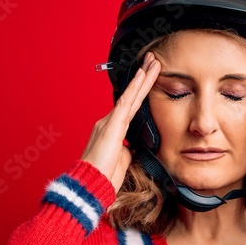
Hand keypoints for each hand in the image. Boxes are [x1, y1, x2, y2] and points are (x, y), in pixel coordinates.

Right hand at [81, 52, 160, 191]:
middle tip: (153, 60)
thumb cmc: (104, 176)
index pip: (132, 106)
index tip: (151, 77)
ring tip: (153, 62)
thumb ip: (128, 148)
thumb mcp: (122, 159)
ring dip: (143, 78)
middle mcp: (109, 122)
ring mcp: (110, 122)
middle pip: (132, 96)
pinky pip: (126, 102)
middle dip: (144, 78)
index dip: (141, 91)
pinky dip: (135, 88)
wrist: (92, 184)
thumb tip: (134, 146)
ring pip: (131, 95)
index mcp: (112, 130)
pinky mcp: (112, 125)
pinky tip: (142, 75)